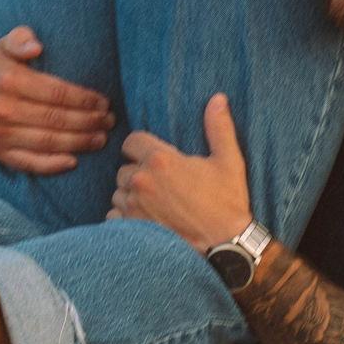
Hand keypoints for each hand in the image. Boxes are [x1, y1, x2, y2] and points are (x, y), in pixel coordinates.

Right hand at [0, 26, 113, 173]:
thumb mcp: (3, 48)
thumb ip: (18, 39)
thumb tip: (36, 46)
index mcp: (7, 80)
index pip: (56, 93)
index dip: (84, 99)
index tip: (103, 102)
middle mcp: (1, 109)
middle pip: (56, 119)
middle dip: (89, 121)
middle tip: (109, 120)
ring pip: (48, 142)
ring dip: (80, 142)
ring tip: (101, 138)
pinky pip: (30, 163)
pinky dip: (53, 165)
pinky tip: (74, 161)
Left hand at [108, 94, 251, 250]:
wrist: (226, 245)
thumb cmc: (227, 202)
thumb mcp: (229, 161)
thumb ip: (219, 127)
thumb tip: (218, 98)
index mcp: (161, 160)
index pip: (131, 141)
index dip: (140, 147)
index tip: (153, 157)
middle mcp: (141, 181)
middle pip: (123, 169)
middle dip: (137, 174)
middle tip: (159, 184)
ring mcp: (133, 206)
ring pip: (118, 193)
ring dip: (130, 196)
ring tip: (152, 204)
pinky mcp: (130, 229)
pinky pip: (114, 216)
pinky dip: (125, 218)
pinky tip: (145, 220)